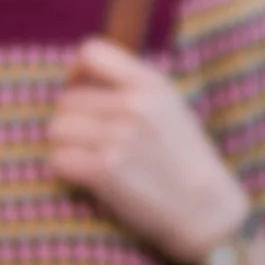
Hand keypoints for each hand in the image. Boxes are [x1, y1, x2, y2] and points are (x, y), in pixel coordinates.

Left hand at [47, 36, 250, 264]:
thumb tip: (77, 80)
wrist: (207, 212)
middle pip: (67, 101)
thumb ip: (131, 90)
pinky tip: (88, 180)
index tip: (82, 94)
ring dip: (66, 148)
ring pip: (57, 130)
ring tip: (91, 163)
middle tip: (94, 146)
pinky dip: (66, 173)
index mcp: (152, 84)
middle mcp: (135, 105)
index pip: (92, 52)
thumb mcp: (171, 110)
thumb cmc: (184, 164)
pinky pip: (58, 160)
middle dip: (73, 123)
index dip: (76, 74)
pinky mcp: (105, 170)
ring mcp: (120, 137)